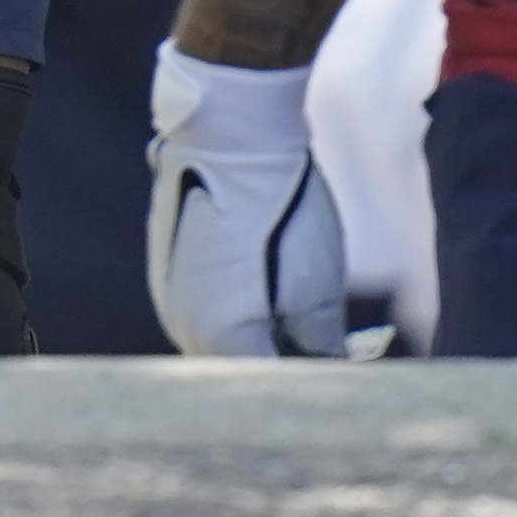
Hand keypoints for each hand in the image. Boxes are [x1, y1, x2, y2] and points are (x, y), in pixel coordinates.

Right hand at [144, 43, 369, 360]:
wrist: (233, 130)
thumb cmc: (282, 203)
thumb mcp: (317, 283)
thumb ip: (320, 344)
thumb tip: (330, 372)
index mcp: (222, 340)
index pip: (274, 387)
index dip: (314, 384)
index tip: (349, 372)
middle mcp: (184, 328)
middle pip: (242, 371)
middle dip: (287, 364)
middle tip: (335, 346)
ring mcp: (170, 298)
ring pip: (221, 343)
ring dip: (261, 339)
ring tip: (307, 317)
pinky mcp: (168, 271)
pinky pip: (204, 312)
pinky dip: (237, 313)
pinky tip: (269, 289)